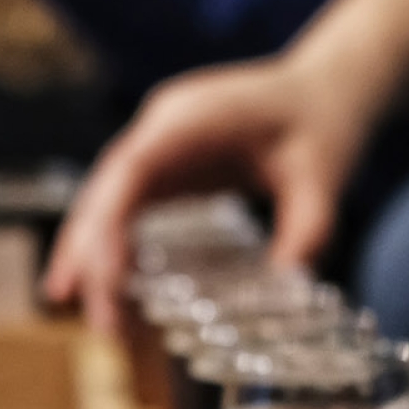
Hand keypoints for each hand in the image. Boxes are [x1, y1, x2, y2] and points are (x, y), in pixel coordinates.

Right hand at [44, 55, 365, 327]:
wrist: (324, 86)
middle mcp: (162, 125)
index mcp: (192, 117)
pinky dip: (111, 243)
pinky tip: (107, 285)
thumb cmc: (321, 123)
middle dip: (91, 255)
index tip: (108, 281)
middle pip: (106, 189)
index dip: (109, 226)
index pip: (132, 170)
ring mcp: (159, 142)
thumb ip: (309, 227)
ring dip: (89, 253)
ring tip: (83, 311)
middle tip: (101, 322)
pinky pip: (125, 204)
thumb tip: (285, 284)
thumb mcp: (325, 176)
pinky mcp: (165, 162)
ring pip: (104, 198)